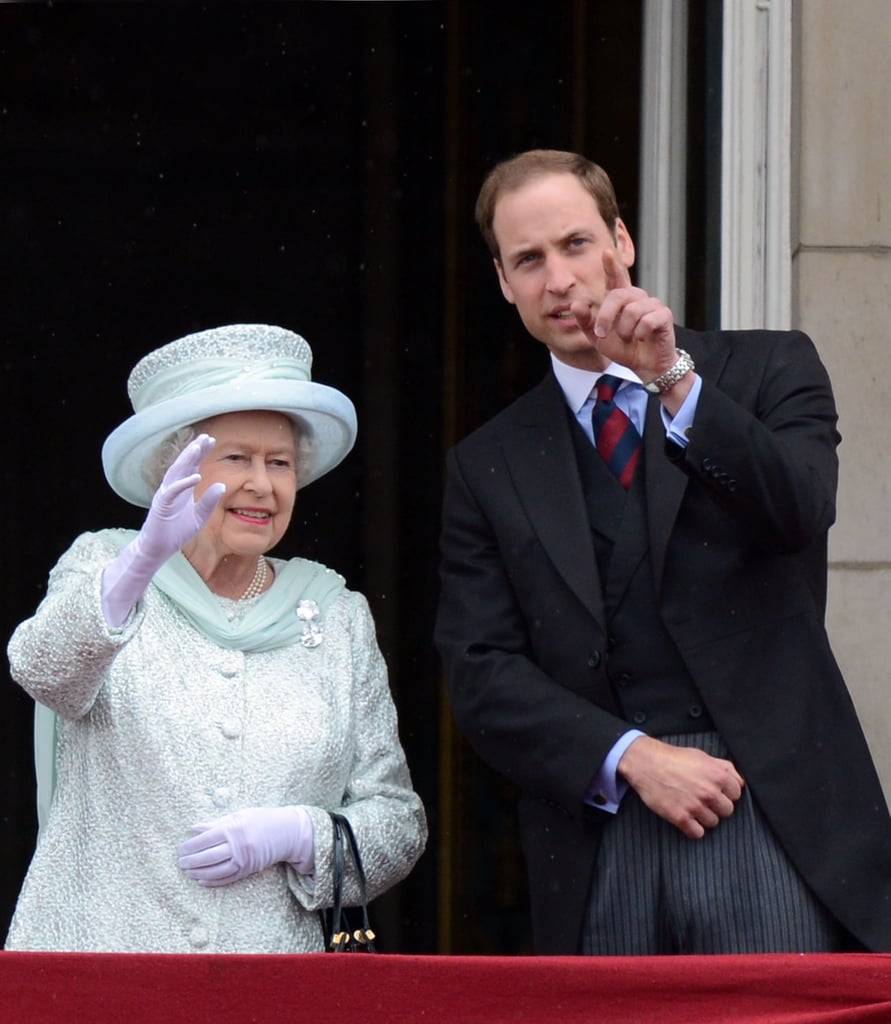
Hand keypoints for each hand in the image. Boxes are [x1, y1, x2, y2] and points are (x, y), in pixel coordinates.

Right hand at [136, 434, 224, 563]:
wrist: (159, 549)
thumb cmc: (177, 532)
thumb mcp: (200, 517)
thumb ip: (210, 502)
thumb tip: (222, 486)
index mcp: (182, 490)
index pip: (191, 466)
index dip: (200, 453)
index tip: (211, 440)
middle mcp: (173, 489)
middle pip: (183, 465)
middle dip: (194, 450)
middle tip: (206, 437)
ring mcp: (166, 496)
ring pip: (176, 473)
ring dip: (186, 460)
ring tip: (197, 447)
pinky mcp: (161, 506)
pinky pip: (172, 491)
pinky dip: (183, 483)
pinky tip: (196, 476)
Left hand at [178, 806, 314, 885]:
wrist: (286, 832)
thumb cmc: (261, 819)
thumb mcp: (239, 815)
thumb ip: (216, 823)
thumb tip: (194, 829)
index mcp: (233, 828)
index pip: (205, 840)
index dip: (190, 846)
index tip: (180, 849)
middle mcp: (237, 846)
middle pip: (208, 857)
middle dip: (191, 861)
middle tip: (180, 862)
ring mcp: (243, 860)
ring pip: (215, 870)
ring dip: (199, 872)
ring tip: (187, 872)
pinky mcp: (248, 870)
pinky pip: (227, 878)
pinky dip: (213, 881)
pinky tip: (201, 880)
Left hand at [571, 250, 678, 384]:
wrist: (644, 366)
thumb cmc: (623, 348)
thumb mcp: (598, 338)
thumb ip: (586, 322)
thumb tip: (575, 304)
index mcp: (620, 300)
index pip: (615, 278)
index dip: (611, 265)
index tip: (606, 252)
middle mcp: (636, 298)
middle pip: (618, 296)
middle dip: (606, 316)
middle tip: (602, 334)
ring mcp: (652, 304)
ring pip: (632, 311)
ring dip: (625, 331)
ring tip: (629, 338)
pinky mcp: (664, 315)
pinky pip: (647, 321)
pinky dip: (641, 334)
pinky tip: (643, 338)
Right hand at [617, 736, 744, 838]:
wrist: (645, 763)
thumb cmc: (673, 758)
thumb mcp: (702, 756)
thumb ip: (724, 768)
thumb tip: (740, 782)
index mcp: (717, 775)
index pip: (737, 794)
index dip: (726, 793)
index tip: (716, 791)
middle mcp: (709, 792)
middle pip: (727, 811)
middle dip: (716, 806)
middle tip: (703, 799)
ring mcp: (695, 806)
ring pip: (713, 823)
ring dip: (704, 817)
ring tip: (692, 806)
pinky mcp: (680, 818)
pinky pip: (698, 833)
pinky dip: (693, 828)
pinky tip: (686, 817)